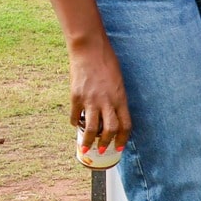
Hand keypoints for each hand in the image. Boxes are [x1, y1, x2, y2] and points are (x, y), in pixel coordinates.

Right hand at [69, 37, 130, 153]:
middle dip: (106, 143)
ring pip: (92, 127)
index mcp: (120, 98)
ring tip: (85, 147)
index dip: (123, 139)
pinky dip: (75, 122)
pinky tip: (75, 125)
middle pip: (110, 129)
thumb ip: (116, 99)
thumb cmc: (107, 64)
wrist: (90, 50)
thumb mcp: (118, 82)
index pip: (126, 124)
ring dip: (88, 141)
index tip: (119, 148)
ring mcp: (91, 99)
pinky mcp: (76, 96)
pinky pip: (76, 115)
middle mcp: (107, 101)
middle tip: (103, 150)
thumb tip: (112, 115)